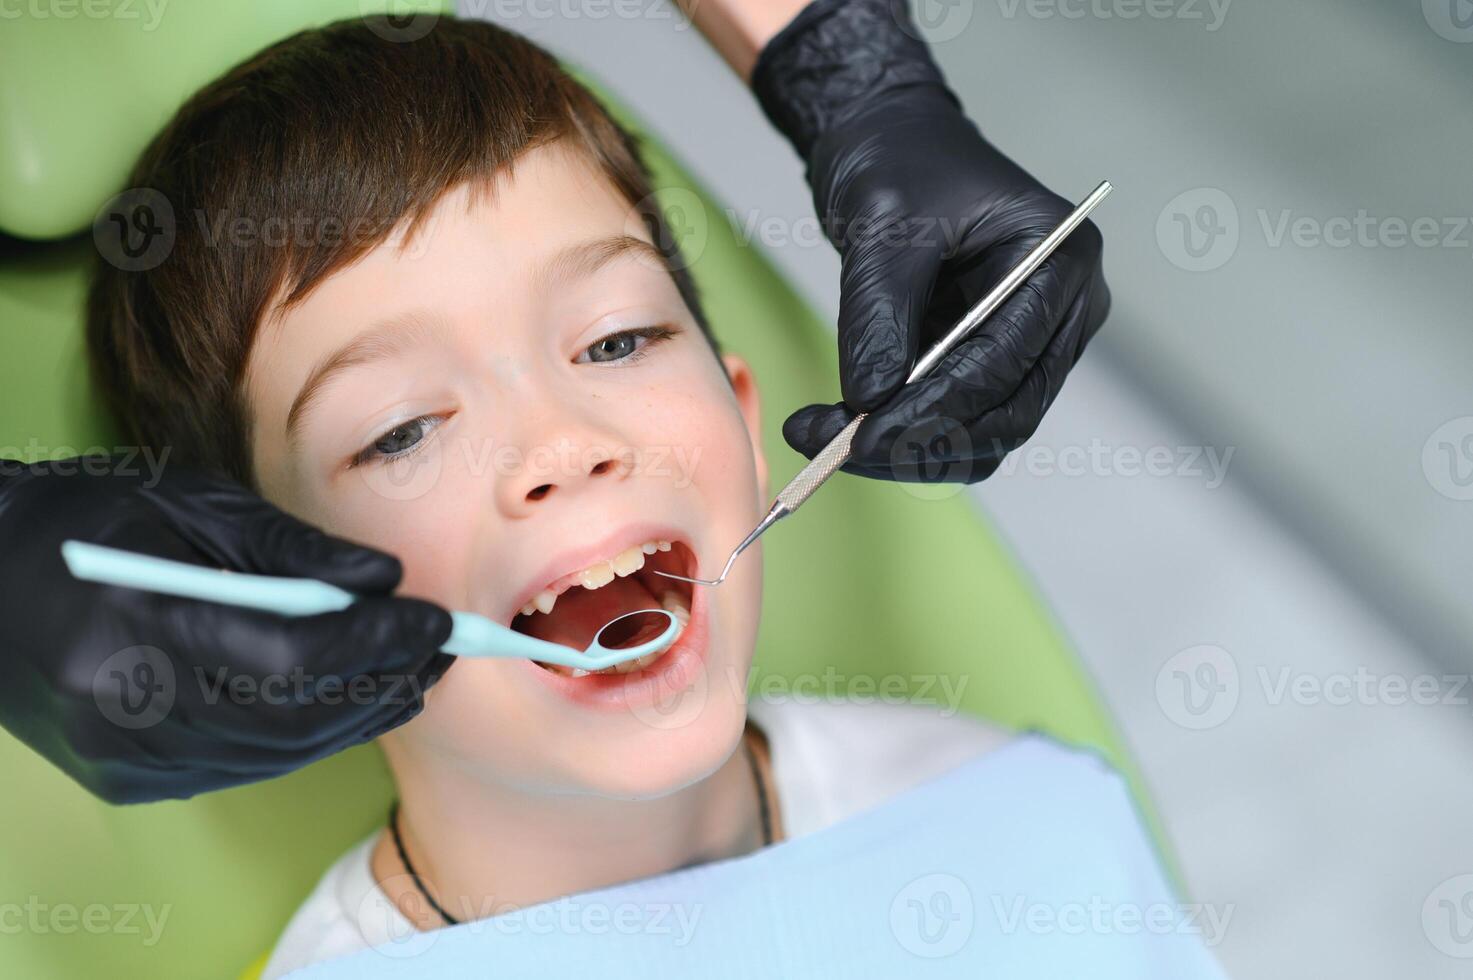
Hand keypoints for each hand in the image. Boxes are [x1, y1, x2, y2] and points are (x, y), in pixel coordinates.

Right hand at [0, 457, 452, 802]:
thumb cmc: (84, 524)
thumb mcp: (188, 506)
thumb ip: (291, 548)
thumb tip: (384, 579)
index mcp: (137, 630)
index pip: (292, 660)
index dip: (376, 644)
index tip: (437, 621)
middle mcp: (128, 711)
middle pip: (295, 717)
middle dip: (383, 683)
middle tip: (443, 649)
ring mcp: (127, 757)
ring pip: (278, 752)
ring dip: (358, 716)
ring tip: (413, 674)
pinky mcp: (131, 779)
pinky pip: (246, 764)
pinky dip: (307, 734)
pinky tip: (349, 702)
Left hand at [752, 0, 1109, 482]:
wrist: (888, 139)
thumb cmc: (900, 158)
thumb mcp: (883, 225)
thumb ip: (879, 313)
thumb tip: (868, 402)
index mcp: (1061, 261)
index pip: (1004, 364)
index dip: (933, 411)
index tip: (860, 438)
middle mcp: (1066, 309)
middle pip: (1005, 415)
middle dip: (918, 440)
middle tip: (834, 450)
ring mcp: (1034, 340)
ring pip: (983, 432)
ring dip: (907, 449)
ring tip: (823, 437)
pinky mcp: (994, 359)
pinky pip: (958, 419)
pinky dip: (904, 432)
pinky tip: (842, 425)